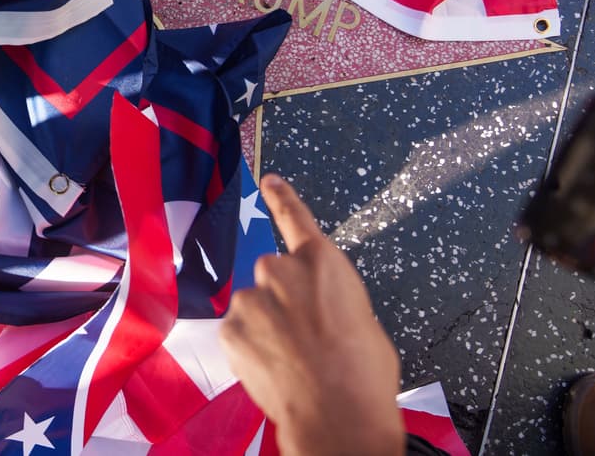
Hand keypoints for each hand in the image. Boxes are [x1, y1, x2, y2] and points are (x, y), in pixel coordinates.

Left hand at [218, 174, 404, 455]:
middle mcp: (279, 270)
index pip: (295, 218)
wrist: (337, 414)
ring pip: (256, 309)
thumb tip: (321, 311)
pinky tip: (274, 370)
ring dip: (268, 327)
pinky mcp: (231, 329)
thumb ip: (332, 300)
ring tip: (294, 360)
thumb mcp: (363, 320)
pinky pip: (241, 335)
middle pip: (275, 277)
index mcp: (321, 262)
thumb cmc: (363, 372)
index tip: (268, 180)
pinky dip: (253, 350)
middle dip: (285, 301)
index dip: (282, 197)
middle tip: (307, 337)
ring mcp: (251, 299)